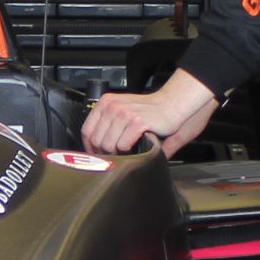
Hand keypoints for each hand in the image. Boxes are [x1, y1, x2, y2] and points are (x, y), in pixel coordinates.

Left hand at [82, 68, 215, 157]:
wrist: (172, 105)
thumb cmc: (150, 111)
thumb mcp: (123, 112)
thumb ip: (108, 126)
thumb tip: (95, 148)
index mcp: (106, 102)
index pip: (87, 130)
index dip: (90, 147)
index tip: (97, 155)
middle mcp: (112, 106)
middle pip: (96, 140)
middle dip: (105, 153)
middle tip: (116, 156)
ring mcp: (124, 114)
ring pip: (108, 145)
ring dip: (117, 153)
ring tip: (128, 151)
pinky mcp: (137, 122)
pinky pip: (122, 145)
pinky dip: (128, 151)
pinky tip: (136, 146)